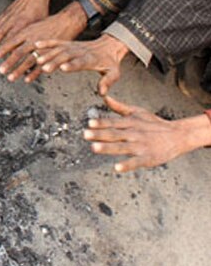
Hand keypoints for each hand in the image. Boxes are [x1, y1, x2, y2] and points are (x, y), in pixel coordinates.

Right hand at [0, 0, 57, 53]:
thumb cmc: (41, 9)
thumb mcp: (41, 24)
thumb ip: (35, 35)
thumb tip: (33, 49)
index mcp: (23, 22)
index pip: (13, 37)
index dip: (6, 46)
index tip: (2, 55)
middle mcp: (13, 18)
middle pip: (1, 33)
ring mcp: (8, 15)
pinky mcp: (5, 12)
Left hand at [0, 2, 86, 82]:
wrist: (67, 20)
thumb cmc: (47, 24)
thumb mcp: (31, 26)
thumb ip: (20, 36)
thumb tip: (7, 43)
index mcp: (26, 31)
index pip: (11, 41)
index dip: (3, 48)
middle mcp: (33, 38)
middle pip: (18, 52)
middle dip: (8, 63)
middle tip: (1, 71)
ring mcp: (42, 46)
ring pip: (28, 60)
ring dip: (18, 70)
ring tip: (10, 78)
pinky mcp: (51, 52)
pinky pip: (41, 64)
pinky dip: (33, 73)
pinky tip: (27, 80)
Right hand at [34, 35, 129, 94]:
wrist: (109, 45)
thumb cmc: (110, 61)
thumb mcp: (114, 72)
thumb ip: (108, 82)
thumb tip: (102, 93)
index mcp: (91, 59)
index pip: (80, 62)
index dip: (72, 64)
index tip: (63, 68)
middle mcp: (80, 51)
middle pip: (66, 55)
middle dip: (55, 61)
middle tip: (45, 68)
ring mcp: (74, 46)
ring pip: (59, 49)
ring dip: (48, 54)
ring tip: (38, 61)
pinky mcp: (69, 43)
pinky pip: (56, 42)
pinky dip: (46, 43)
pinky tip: (37, 45)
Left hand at [85, 96, 210, 171]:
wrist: (179, 135)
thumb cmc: (154, 124)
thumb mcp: (138, 112)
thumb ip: (119, 107)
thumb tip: (104, 97)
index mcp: (131, 123)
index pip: (113, 123)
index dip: (101, 123)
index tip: (89, 123)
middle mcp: (134, 134)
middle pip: (115, 134)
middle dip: (100, 134)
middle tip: (85, 134)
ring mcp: (141, 146)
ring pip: (122, 147)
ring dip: (108, 148)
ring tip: (94, 148)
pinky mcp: (148, 158)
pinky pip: (136, 162)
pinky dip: (127, 165)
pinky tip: (116, 168)